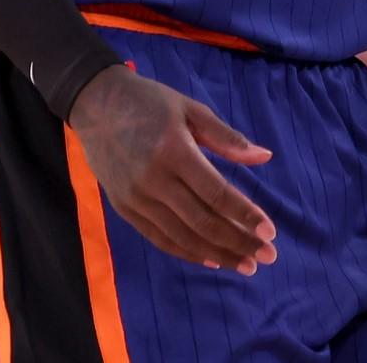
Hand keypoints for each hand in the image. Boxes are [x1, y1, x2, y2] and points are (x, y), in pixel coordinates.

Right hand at [69, 65, 278, 274]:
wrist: (95, 104)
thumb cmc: (150, 102)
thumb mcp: (191, 109)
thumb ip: (227, 138)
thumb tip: (265, 157)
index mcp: (174, 150)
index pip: (216, 193)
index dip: (245, 215)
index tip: (270, 232)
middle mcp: (154, 179)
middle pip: (203, 221)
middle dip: (239, 242)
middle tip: (267, 257)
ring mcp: (136, 197)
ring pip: (183, 236)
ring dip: (218, 254)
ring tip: (245, 265)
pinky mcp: (124, 208)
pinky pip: (159, 238)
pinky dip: (187, 252)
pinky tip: (211, 259)